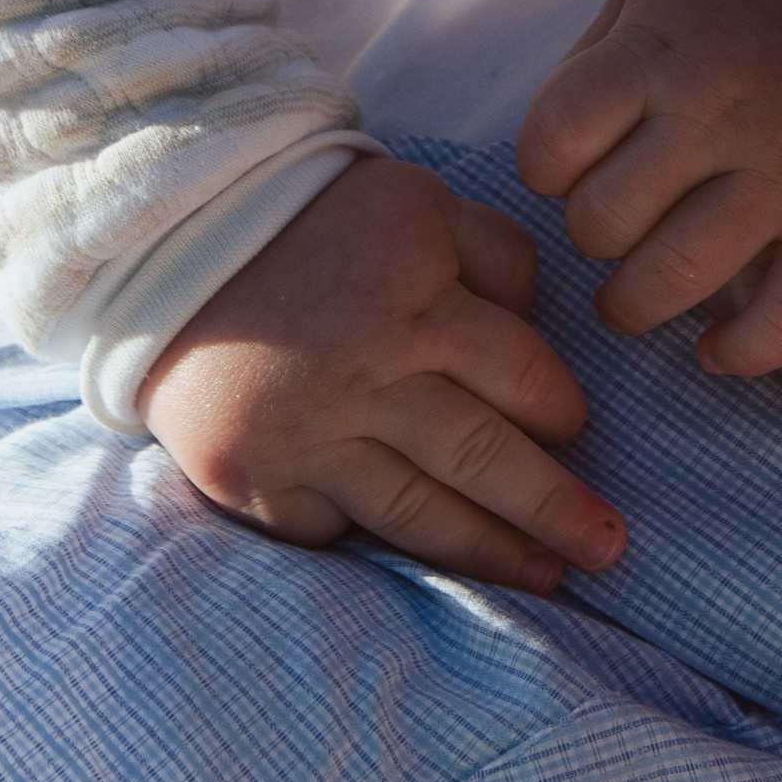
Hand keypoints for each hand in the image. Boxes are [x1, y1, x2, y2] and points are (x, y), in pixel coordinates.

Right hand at [140, 157, 626, 595]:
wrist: (172, 245)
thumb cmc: (316, 222)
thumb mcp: (418, 203)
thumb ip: (494, 256)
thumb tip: (542, 323)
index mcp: (418, 301)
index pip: (523, 375)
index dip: (563, 410)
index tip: (579, 431)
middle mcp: (368, 376)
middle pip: (486, 459)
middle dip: (557, 511)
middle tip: (609, 548)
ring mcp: (308, 438)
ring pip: (422, 514)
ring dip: (493, 553)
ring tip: (548, 579)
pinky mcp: (255, 482)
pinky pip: (337, 533)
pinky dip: (383, 550)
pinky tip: (431, 568)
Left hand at [515, 0, 781, 375]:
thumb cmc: (729, 20)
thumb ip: (589, 69)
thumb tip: (548, 164)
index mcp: (667, 49)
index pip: (560, 130)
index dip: (542, 166)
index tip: (563, 169)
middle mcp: (728, 111)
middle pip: (609, 215)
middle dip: (589, 234)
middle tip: (607, 225)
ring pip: (679, 274)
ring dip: (634, 303)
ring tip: (631, 294)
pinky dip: (743, 351)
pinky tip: (712, 346)